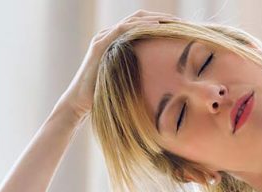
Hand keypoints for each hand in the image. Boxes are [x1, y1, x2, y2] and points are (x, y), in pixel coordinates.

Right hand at [57, 9, 181, 119]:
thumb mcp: (126, 83)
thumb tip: (162, 85)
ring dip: (155, 19)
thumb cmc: (104, 97)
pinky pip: (123, 29)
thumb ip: (139, 76)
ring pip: (133, 20)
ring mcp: (104, 38)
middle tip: (182, 22)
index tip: (180, 29)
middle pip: (139, 18)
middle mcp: (109, 35)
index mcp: (116, 42)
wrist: (80, 103)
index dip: (161, 24)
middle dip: (162, 18)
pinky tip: (157, 26)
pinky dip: (140, 26)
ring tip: (174, 21)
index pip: (141, 26)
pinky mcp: (100, 44)